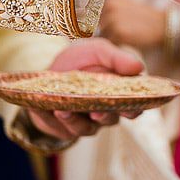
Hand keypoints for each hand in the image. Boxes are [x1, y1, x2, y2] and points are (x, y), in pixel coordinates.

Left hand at [27, 38, 144, 140]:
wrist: (49, 70)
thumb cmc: (81, 59)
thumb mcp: (98, 51)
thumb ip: (117, 58)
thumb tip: (139, 67)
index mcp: (118, 94)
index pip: (133, 107)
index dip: (134, 109)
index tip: (130, 108)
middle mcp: (104, 112)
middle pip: (110, 120)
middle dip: (103, 117)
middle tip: (97, 112)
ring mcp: (84, 122)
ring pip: (84, 128)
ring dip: (74, 120)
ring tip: (63, 110)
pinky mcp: (63, 128)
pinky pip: (58, 128)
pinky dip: (49, 119)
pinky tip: (40, 109)